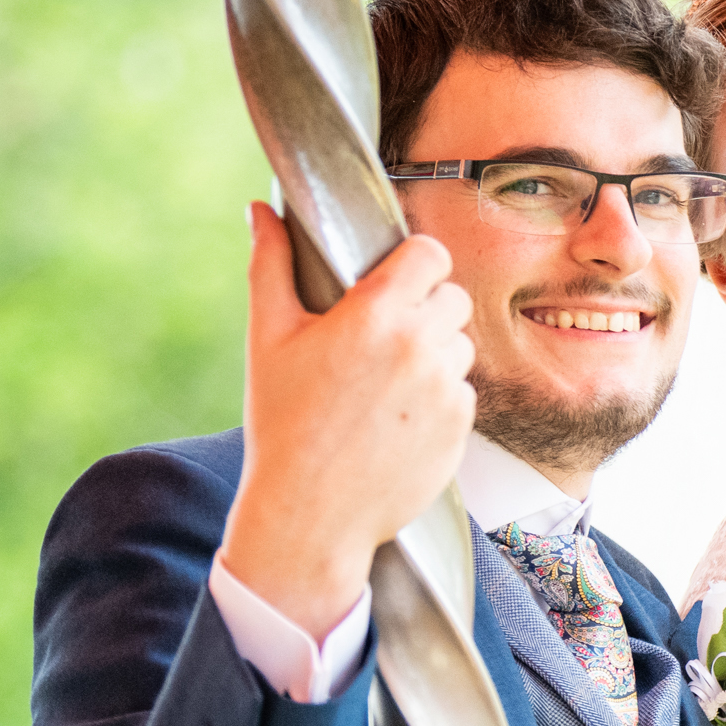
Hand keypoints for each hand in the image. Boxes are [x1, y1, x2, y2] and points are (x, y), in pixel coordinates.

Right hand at [218, 204, 475, 636]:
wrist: (310, 514)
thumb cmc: (283, 424)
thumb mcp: (268, 339)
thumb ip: (271, 265)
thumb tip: (262, 211)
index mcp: (375, 314)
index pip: (430, 254)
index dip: (415, 261)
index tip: (396, 278)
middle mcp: (420, 346)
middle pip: (452, 296)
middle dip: (425, 307)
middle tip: (384, 335)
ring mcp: (447, 388)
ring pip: (461, 344)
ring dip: (434, 352)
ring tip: (386, 381)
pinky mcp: (463, 426)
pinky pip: (464, 390)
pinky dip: (440, 397)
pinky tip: (398, 417)